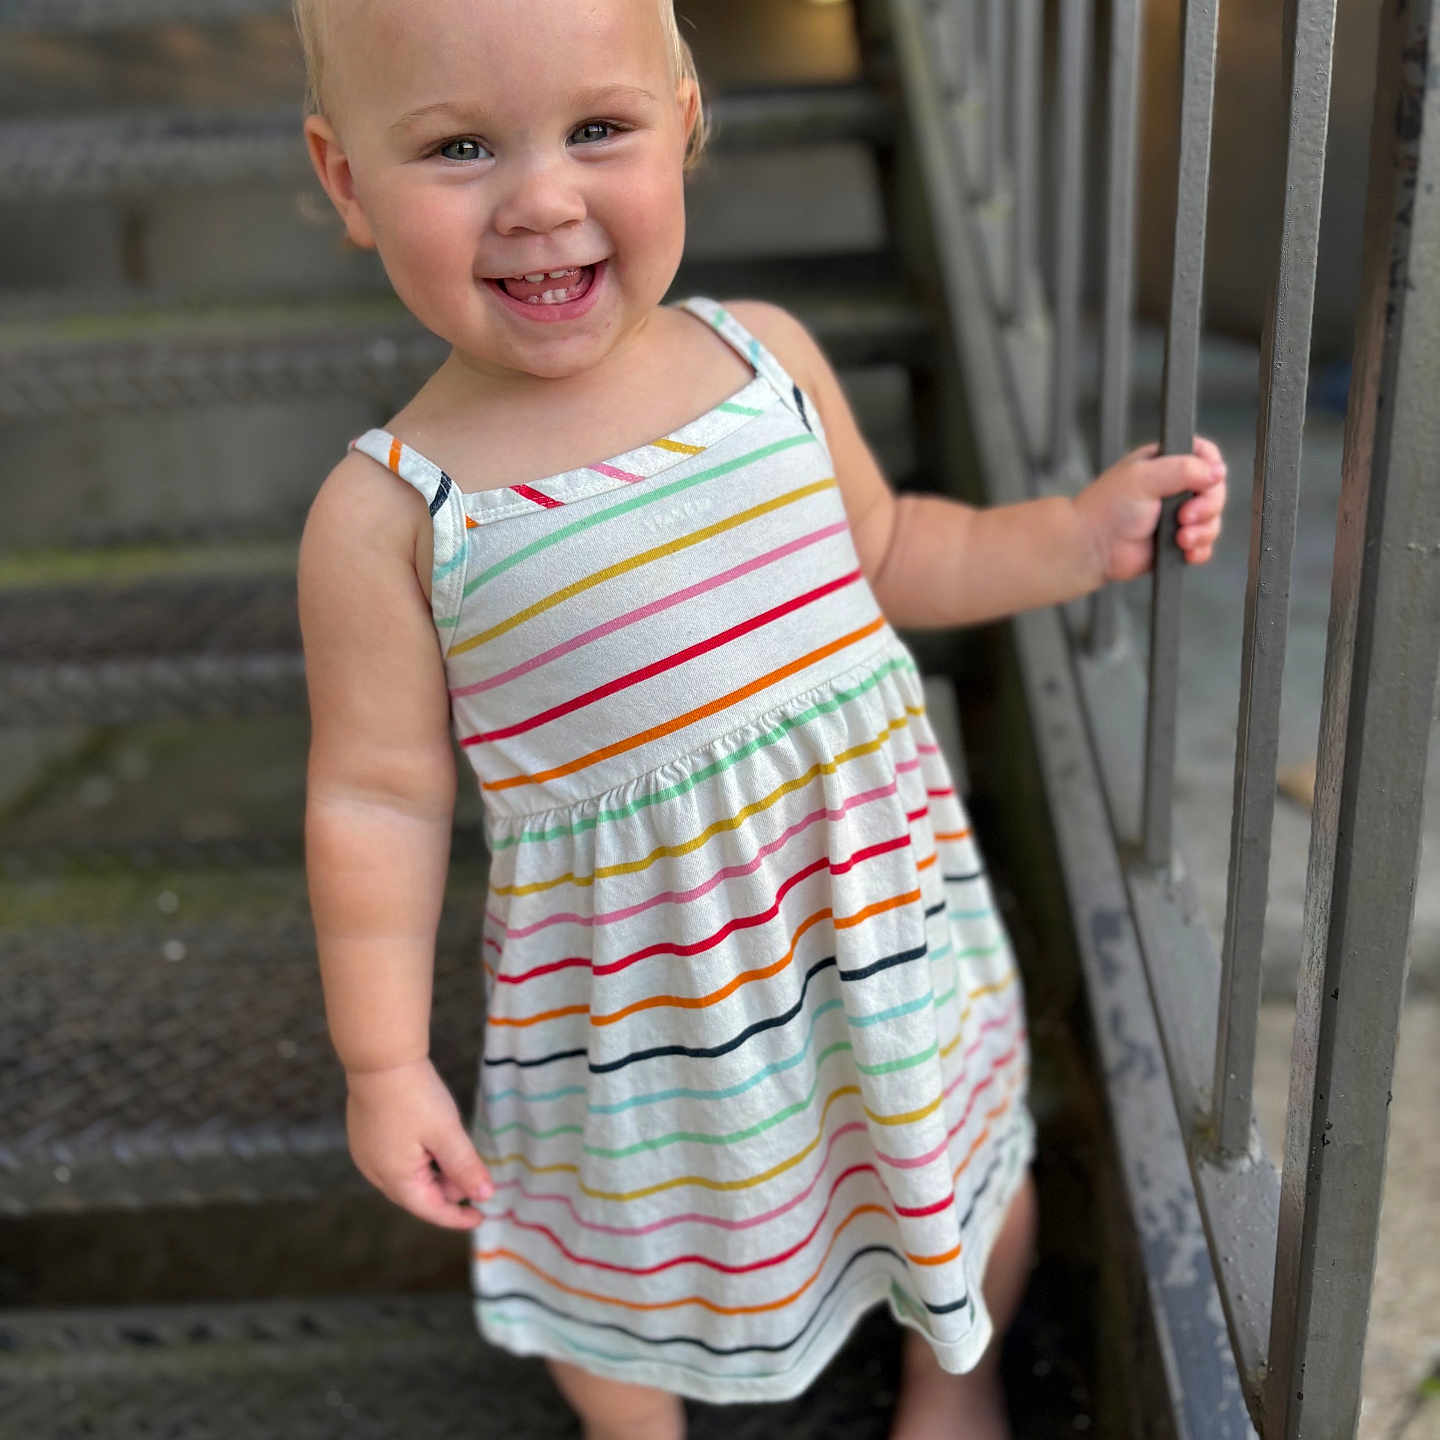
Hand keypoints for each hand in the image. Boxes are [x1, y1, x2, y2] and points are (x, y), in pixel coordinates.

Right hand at [344, 1056, 493, 1229]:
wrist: (379, 1058)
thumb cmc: (415, 1097)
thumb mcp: (447, 1133)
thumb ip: (465, 1167)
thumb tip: (485, 1196)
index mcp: (396, 1179)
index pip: (431, 1210)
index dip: (457, 1217)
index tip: (481, 1216)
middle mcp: (375, 1173)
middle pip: (417, 1194)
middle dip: (447, 1189)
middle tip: (472, 1171)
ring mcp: (366, 1154)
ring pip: (406, 1176)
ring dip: (433, 1172)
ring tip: (454, 1153)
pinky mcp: (364, 1136)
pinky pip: (395, 1160)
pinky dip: (418, 1159)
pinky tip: (432, 1141)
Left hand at [1075, 438, 1227, 583]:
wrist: (1092, 547)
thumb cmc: (1108, 508)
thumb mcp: (1144, 478)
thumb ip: (1184, 469)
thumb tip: (1219, 471)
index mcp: (1165, 462)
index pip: (1205, 455)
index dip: (1212, 468)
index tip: (1206, 482)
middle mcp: (1174, 487)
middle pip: (1215, 490)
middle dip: (1208, 506)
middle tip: (1184, 516)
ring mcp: (1177, 515)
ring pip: (1213, 519)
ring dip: (1203, 531)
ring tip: (1180, 539)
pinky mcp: (1177, 542)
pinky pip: (1204, 545)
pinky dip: (1200, 549)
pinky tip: (1186, 552)